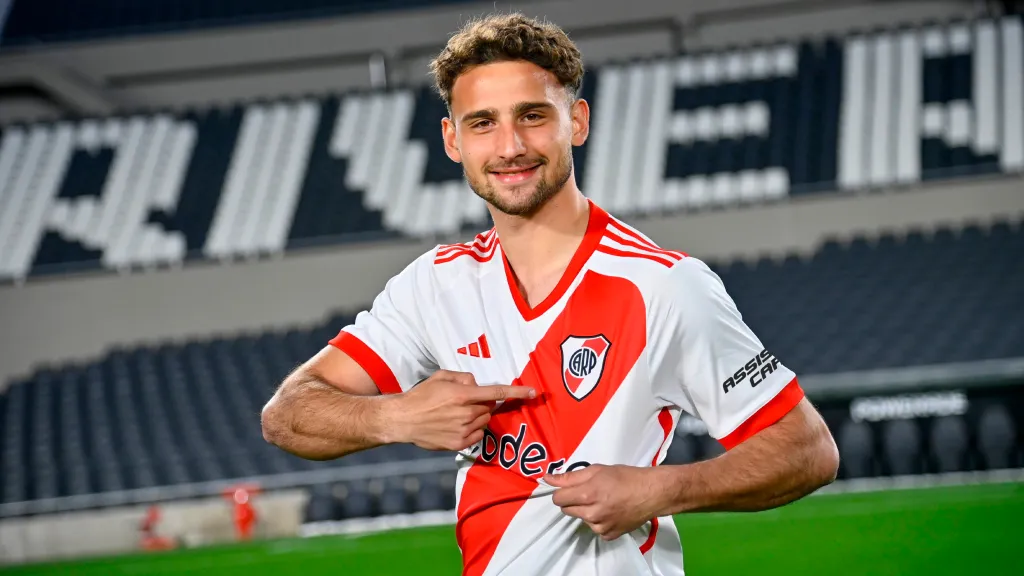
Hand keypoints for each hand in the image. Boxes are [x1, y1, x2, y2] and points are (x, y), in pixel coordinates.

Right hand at [390, 370, 534, 451]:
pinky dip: (472, 430)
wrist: (403, 420)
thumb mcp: (441, 377)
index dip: (517, 392)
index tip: (534, 392)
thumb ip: (463, 377)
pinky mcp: (459, 444)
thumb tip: (476, 384)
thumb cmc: (421, 396)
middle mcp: (466, 413)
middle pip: (489, 407)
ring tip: (456, 414)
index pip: (497, 393)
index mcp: (463, 394)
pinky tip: (455, 425)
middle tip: (465, 402)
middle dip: (483, 403)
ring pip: (484, 421)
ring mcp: (463, 430)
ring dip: (477, 417)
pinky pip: (477, 435)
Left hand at [546, 464, 665, 540]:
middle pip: (566, 510)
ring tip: (604, 501)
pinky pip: (595, 528)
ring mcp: (600, 527)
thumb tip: (548, 478)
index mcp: (587, 494)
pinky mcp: (608, 535)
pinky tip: (611, 511)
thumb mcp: (597, 470)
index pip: (557, 499)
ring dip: (586, 511)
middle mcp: (592, 514)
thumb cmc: (625, 477)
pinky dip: (599, 521)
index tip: (569, 488)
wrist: (651, 493)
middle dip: (573, 501)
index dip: (561, 492)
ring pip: (581, 519)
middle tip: (589, 492)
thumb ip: (570, 476)